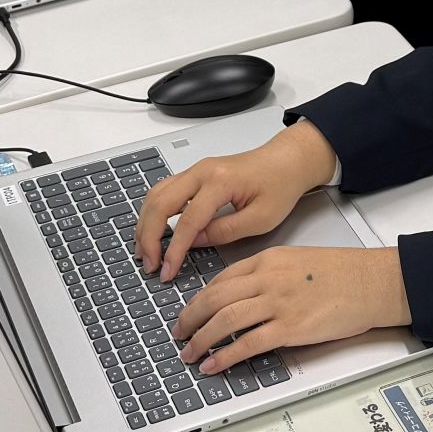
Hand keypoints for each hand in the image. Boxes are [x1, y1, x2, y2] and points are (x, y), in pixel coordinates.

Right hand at [137, 122, 338, 278]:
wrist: (287, 160)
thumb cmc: (281, 184)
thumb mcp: (261, 218)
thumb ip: (225, 231)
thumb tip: (194, 243)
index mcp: (220, 181)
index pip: (186, 221)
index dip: (174, 250)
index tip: (167, 271)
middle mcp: (202, 171)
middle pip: (160, 204)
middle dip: (149, 237)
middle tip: (150, 264)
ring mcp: (196, 170)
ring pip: (156, 195)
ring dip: (145, 224)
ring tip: (145, 251)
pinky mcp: (195, 174)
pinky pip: (164, 190)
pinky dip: (153, 211)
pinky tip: (153, 229)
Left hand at [174, 246, 408, 374]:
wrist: (373, 282)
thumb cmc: (345, 273)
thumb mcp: (299, 261)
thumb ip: (270, 275)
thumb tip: (246, 297)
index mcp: (269, 260)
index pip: (222, 279)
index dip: (199, 299)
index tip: (190, 312)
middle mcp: (268, 279)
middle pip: (214, 299)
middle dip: (189, 318)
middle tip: (178, 333)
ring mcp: (278, 303)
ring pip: (224, 321)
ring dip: (200, 339)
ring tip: (189, 353)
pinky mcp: (290, 327)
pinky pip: (247, 344)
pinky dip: (225, 356)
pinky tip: (213, 365)